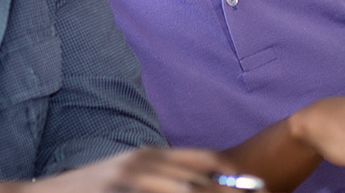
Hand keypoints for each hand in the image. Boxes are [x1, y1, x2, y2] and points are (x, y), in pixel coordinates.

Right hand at [36, 147, 240, 192]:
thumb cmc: (89, 188)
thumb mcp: (127, 173)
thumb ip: (159, 175)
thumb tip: (193, 184)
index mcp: (147, 155)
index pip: (201, 160)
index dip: (230, 175)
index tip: (255, 186)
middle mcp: (141, 163)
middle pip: (197, 182)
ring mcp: (127, 181)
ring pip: (182, 192)